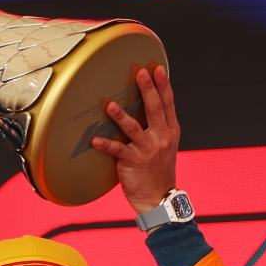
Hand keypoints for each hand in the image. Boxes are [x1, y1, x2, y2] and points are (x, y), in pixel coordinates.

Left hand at [90, 66, 179, 216]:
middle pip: (154, 109)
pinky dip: (106, 145)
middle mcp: (162, 138)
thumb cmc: (159, 170)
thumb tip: (147, 105)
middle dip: (147, 89)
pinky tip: (95, 140)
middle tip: (140, 73)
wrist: (159, 197)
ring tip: (110, 106)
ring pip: (134, 128)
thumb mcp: (166, 145)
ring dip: (121, 116)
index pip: (168, 103)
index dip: (163, 85)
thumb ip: (159, 126)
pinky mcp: (134, 162)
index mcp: (170, 131)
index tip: (158, 68)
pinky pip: (118, 151)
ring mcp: (148, 150)